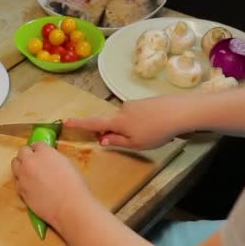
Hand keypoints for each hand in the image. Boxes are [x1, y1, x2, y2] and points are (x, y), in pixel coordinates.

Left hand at [11, 142, 94, 229]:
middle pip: (22, 152)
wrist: (69, 206)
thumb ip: (53, 158)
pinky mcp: (20, 190)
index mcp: (44, 152)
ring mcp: (23, 176)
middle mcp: (30, 161)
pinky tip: (30, 186)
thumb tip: (47, 160)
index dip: (39, 150)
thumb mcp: (66, 163)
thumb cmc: (74, 185)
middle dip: (28, 156)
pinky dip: (22, 182)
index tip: (43, 155)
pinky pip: (17, 181)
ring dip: (21, 166)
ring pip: (15, 165)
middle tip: (35, 162)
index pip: (36, 144)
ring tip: (30, 174)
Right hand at [64, 96, 188, 149]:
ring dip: (132, 128)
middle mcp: (122, 110)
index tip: (65, 121)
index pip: (93, 123)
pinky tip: (156, 127)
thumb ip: (117, 141)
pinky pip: (137, 115)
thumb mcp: (135, 143)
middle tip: (129, 141)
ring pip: (126, 119)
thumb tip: (102, 139)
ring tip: (151, 135)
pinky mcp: (145, 102)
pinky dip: (141, 123)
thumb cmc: (156, 131)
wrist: (179, 112)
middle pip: (112, 122)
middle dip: (115, 132)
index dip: (79, 124)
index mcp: (117, 122)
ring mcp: (134, 104)